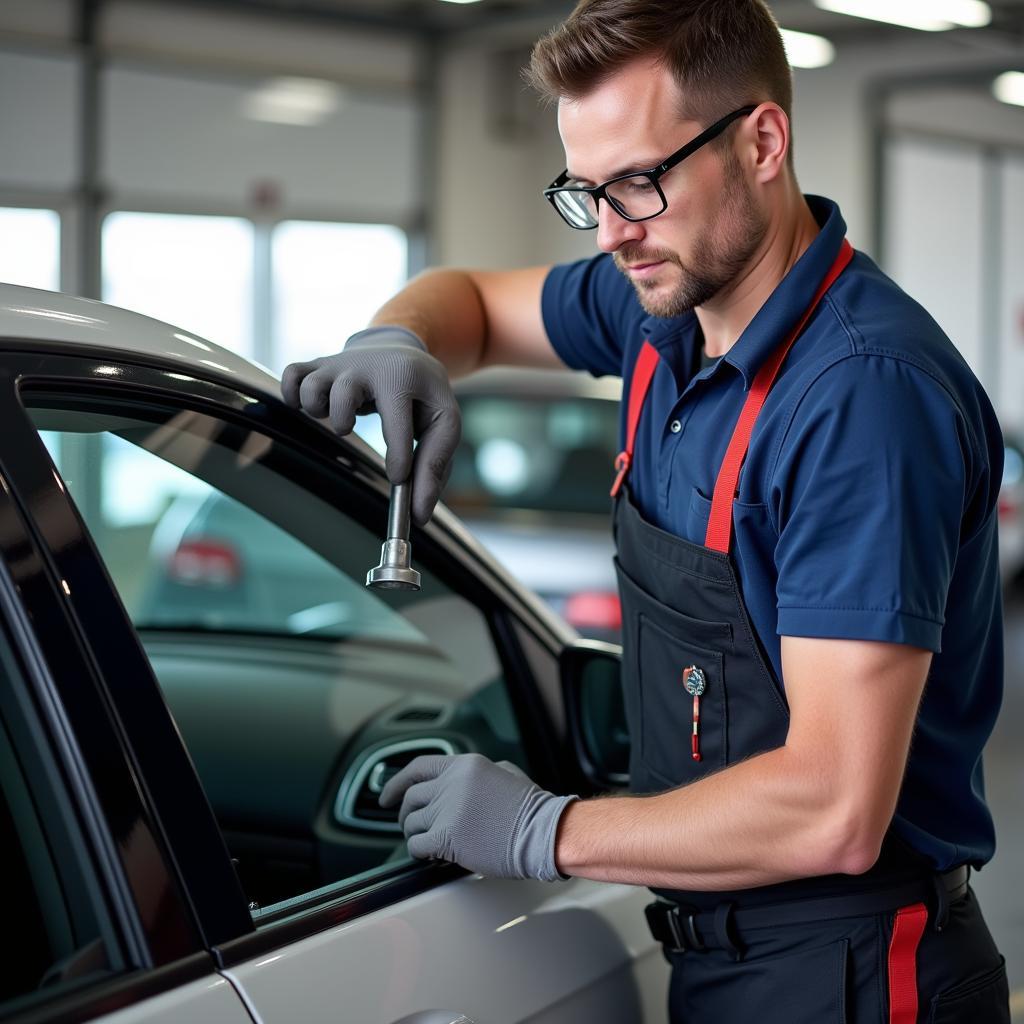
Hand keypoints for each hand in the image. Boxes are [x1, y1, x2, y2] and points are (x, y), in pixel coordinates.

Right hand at [280, 326, 460, 524]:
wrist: (402, 352)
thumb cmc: (424, 396)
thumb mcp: (444, 423)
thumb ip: (434, 469)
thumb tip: (419, 515)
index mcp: (403, 377)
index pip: (397, 423)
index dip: (398, 458)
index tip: (398, 479)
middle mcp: (367, 365)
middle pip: (342, 395)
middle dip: (343, 422)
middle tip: (353, 429)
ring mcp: (340, 364)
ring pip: (311, 389)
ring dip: (319, 410)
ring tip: (342, 415)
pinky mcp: (320, 366)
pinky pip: (291, 376)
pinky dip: (293, 395)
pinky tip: (315, 407)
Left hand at [379, 753, 575, 880]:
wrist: (544, 832)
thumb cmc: (531, 808)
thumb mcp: (504, 773)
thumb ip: (475, 774)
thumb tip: (458, 781)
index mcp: (465, 765)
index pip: (417, 767)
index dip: (397, 782)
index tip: (387, 796)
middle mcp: (452, 783)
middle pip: (411, 797)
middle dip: (405, 814)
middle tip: (409, 825)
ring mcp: (448, 809)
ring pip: (411, 823)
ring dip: (415, 834)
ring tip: (428, 842)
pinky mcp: (448, 836)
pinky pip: (416, 845)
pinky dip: (419, 851)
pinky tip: (430, 855)